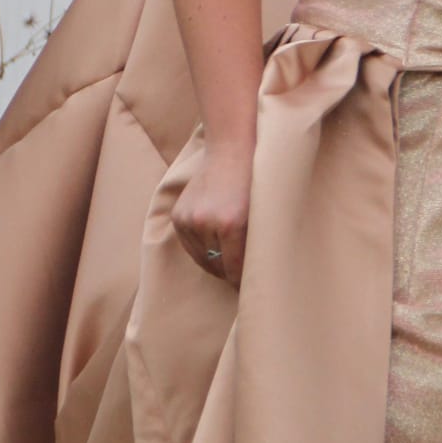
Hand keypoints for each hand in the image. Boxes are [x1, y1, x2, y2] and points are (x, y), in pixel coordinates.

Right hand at [171, 141, 251, 288]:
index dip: (243, 282)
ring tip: (228, 262)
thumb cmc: (254, 183)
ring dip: (215, 263)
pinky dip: (201, 250)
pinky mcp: (179, 216)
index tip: (251, 290)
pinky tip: (214, 248)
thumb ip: (257, 244)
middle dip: (229, 274)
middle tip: (241, 278)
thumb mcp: (262, 214)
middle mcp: (206, 223)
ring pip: (202, 258)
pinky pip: (189, 246)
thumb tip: (255, 275)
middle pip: (217, 266)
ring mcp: (189, 219)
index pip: (235, 269)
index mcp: (231, 224)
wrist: (232, 152)